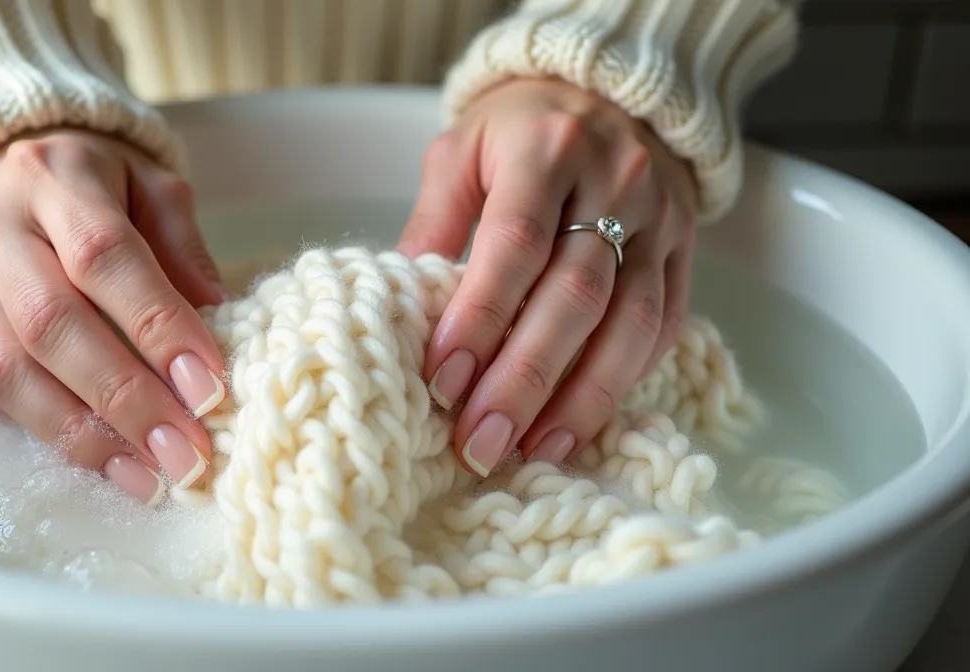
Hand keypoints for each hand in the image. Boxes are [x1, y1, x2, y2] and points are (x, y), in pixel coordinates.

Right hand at [0, 129, 227, 503]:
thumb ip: (182, 244)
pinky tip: (100, 458)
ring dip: (83, 434)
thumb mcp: (149, 183)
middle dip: (125, 399)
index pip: (104, 255)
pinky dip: (45, 431)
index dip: (157, 325)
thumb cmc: (91, 182)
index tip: (208, 387)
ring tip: (146, 476)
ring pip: (9, 370)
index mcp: (54, 176)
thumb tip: (218, 316)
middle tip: (184, 453)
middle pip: (52, 324)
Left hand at [398, 78, 698, 476]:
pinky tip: (581, 422)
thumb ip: (434, 222)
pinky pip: (663, 327)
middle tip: (481, 442)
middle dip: (524, 379)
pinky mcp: (685, 253)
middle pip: (574, 296)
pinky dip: (625, 381)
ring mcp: (661, 221)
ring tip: (534, 450)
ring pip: (630, 323)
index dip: (480, 317)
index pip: (515, 245)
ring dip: (581, 398)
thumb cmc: (516, 132)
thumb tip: (401, 310)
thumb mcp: (460, 152)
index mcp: (547, 151)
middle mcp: (616, 183)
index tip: (442, 380)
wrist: (606, 94)